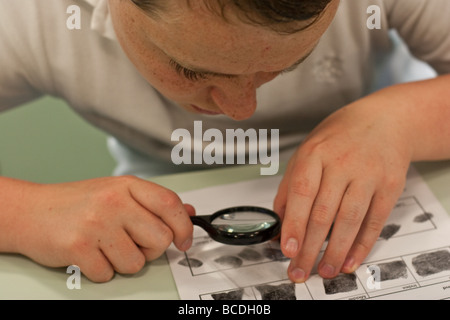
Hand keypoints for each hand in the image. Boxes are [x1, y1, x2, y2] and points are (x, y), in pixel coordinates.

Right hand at [14, 176, 193, 281]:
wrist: (30, 210)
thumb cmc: (77, 202)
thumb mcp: (118, 192)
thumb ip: (153, 203)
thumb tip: (188, 212)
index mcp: (127, 185)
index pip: (170, 204)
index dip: (184, 227)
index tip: (183, 241)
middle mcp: (114, 201)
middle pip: (160, 240)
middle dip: (150, 250)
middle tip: (132, 243)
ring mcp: (96, 224)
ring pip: (136, 263)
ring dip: (123, 262)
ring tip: (106, 247)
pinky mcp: (78, 248)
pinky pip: (108, 274)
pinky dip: (101, 271)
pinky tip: (90, 254)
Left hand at [274, 98, 411, 281]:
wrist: (384, 120)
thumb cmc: (338, 139)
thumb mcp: (306, 153)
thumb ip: (289, 187)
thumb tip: (279, 224)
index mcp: (314, 154)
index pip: (301, 193)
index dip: (294, 223)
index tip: (287, 249)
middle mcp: (341, 163)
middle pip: (323, 212)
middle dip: (310, 247)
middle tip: (300, 270)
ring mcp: (368, 174)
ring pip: (349, 220)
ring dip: (335, 250)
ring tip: (324, 271)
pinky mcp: (390, 185)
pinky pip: (375, 220)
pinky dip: (362, 244)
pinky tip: (350, 260)